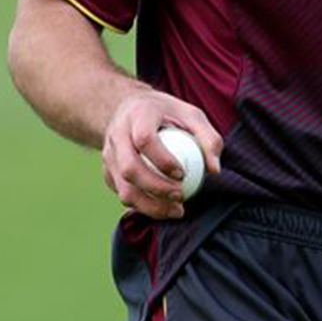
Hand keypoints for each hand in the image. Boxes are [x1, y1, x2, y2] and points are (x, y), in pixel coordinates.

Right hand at [100, 90, 222, 218]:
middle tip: (180, 197)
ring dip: (149, 205)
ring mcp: (108, 154)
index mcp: (138, 115)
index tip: (183, 174)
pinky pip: (122, 194)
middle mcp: (117, 134)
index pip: (144, 140)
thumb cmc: (168, 113)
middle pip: (130, 168)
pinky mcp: (107, 171)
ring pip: (123, 188)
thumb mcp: (192, 115)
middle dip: (156, 188)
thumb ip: (208, 139)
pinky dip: (142, 206)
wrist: (131, 109)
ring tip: (176, 210)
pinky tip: (164, 208)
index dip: (163, 160)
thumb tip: (214, 170)